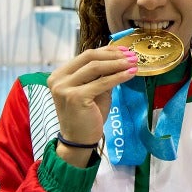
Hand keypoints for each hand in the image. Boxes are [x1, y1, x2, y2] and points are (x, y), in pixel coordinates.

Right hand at [47, 45, 137, 165]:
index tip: (125, 50)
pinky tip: (130, 74)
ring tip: (134, 63)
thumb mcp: (95, 90)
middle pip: (90, 57)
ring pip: (96, 67)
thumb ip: (102, 75)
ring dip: (118, 63)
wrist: (78, 140)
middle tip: (132, 55)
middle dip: (114, 55)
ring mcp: (64, 88)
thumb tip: (121, 58)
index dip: (107, 51)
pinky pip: (101, 82)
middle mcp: (58, 79)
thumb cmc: (87, 116)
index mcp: (60, 74)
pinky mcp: (75, 97)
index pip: (86, 55)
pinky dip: (118, 77)